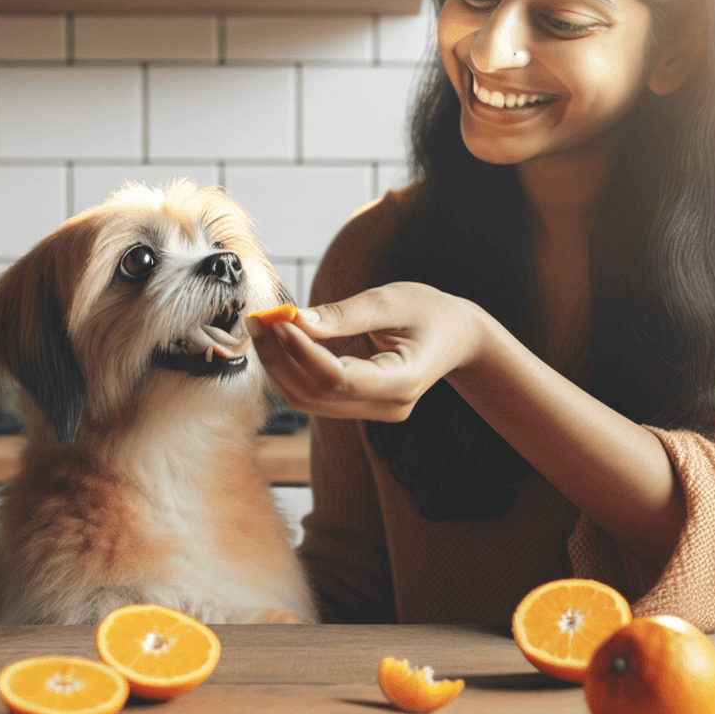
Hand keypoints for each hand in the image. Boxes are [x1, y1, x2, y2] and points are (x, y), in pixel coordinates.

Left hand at [245, 282, 483, 421]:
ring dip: (280, 367)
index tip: (278, 320)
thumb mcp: (390, 301)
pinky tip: (279, 343)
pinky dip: (292, 371)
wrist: (457, 337)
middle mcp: (388, 407)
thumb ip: (343, 314)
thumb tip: (295, 319)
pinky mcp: (361, 406)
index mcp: (404, 381)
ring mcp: (375, 412)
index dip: (302, 352)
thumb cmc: (429, 312)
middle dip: (281, 359)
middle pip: (317, 395)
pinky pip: (316, 396)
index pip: (338, 378)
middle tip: (258, 322)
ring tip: (263, 329)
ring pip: (310, 401)